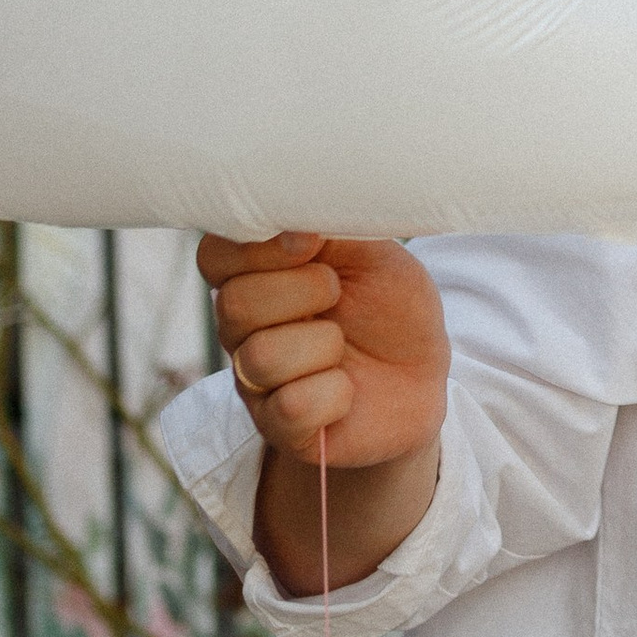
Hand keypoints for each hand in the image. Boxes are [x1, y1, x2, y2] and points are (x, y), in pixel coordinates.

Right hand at [196, 233, 449, 471]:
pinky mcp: (280, 428)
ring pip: (261, 358)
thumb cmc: (390, 307)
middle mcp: (243, 329)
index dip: (257, 248)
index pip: (214, 255)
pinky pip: (290, 407)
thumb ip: (330, 227)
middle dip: (303, 293)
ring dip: (323, 345)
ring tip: (343, 345)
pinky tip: (347, 390)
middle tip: (338, 294)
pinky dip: (334, 394)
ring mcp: (256, 381)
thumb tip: (292, 209)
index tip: (311, 243)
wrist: (422, 377)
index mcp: (255, 277)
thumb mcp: (374, 253)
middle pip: (234, 306)